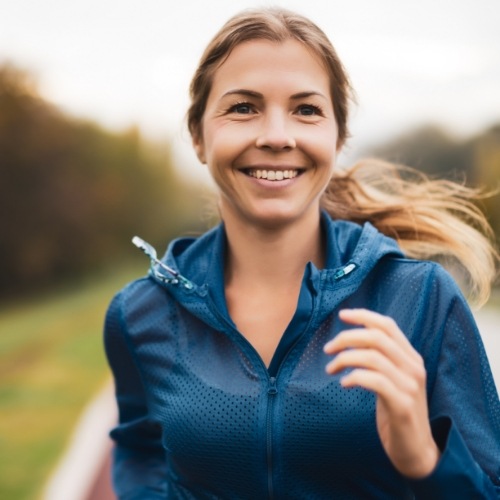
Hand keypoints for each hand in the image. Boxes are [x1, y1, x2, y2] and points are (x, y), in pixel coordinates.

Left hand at [323, 308, 439, 477]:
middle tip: (327, 349)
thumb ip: (379, 358)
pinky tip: (344, 384)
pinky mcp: (402, 405)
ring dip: (345, 358)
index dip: (364, 316)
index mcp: (411, 357)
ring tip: (331, 369)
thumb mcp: (391, 379)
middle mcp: (413, 367)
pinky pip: (375, 381)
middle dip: (347, 338)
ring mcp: (410, 386)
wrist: (416, 451)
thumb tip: (351, 338)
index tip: (341, 315)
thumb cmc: (396, 411)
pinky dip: (355, 377)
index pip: (387, 325)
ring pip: (373, 357)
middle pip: (377, 337)